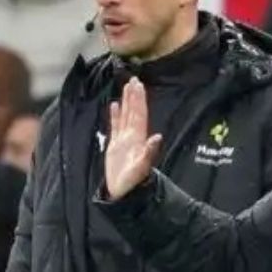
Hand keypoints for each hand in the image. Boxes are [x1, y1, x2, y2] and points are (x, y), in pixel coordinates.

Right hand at [103, 77, 161, 199]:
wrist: (122, 192)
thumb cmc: (133, 182)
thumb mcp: (141, 167)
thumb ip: (149, 152)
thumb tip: (157, 137)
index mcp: (138, 139)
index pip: (139, 114)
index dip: (139, 100)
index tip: (138, 85)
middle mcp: (133, 136)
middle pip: (134, 111)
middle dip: (134, 96)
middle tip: (134, 79)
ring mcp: (124, 140)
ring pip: (126, 116)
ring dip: (126, 102)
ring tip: (126, 87)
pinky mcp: (115, 146)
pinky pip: (115, 126)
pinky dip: (115, 115)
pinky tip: (114, 105)